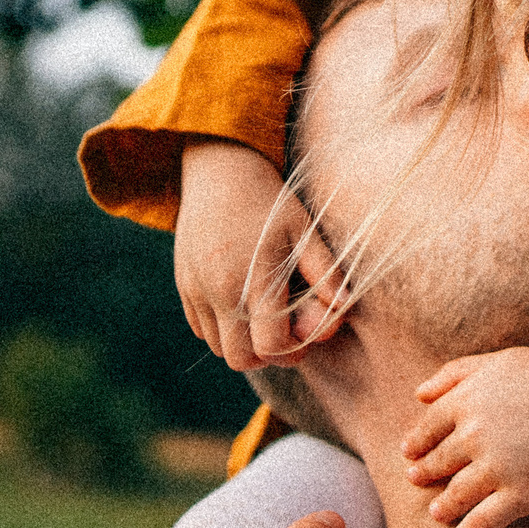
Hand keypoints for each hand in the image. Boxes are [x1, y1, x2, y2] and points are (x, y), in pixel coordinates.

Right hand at [178, 139, 342, 370]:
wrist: (219, 170)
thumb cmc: (270, 199)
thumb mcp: (305, 229)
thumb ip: (325, 271)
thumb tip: (345, 305)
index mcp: (253, 277)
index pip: (270, 345)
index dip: (293, 349)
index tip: (305, 332)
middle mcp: (218, 290)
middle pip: (240, 358)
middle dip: (267, 355)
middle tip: (286, 332)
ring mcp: (196, 289)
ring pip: (218, 348)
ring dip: (244, 343)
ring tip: (265, 317)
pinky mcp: (183, 286)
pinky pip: (200, 329)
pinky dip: (222, 330)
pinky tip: (243, 305)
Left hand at [403, 347, 528, 527]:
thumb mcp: (499, 361)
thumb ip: (454, 373)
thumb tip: (419, 393)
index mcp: (466, 401)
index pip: (427, 428)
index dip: (416, 443)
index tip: (410, 453)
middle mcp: (474, 435)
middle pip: (438, 462)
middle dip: (424, 474)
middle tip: (417, 480)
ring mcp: (496, 468)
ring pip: (455, 495)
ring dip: (442, 506)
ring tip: (438, 512)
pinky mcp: (520, 495)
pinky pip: (482, 522)